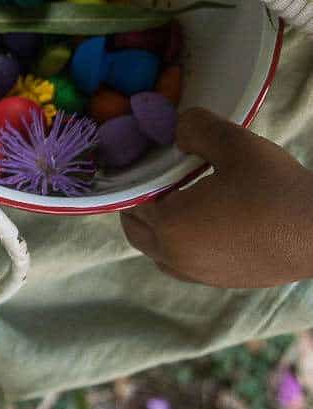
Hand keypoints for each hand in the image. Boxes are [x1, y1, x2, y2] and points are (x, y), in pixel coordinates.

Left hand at [121, 107, 312, 286]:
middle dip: (140, 205)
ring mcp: (198, 275)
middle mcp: (175, 256)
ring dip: (157, 229)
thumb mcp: (236, 145)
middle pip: (136, 230)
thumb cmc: (277, 189)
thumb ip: (197, 129)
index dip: (137, 181)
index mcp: (169, 225)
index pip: (131, 202)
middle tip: (161, 181)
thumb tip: (175, 126)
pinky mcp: (220, 282)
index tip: (151, 164)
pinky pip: (182, 265)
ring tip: (180, 202)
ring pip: (157, 251)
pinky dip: (179, 247)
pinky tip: (203, 226)